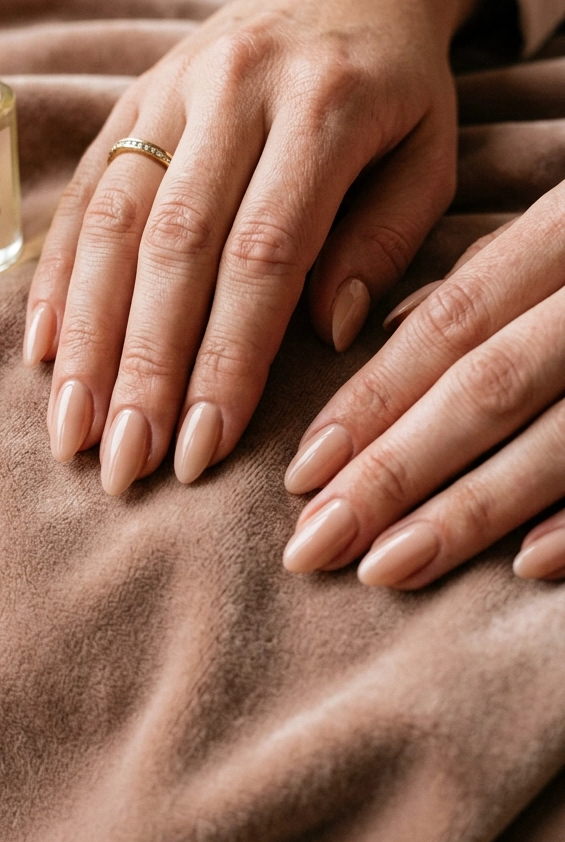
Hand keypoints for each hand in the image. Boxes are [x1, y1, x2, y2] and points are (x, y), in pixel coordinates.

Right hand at [24, 0, 477, 494]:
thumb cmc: (400, 84)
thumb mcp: (430, 154)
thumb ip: (384, 241)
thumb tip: (323, 334)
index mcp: (324, 106)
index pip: (263, 251)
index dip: (227, 356)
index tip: (203, 448)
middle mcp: (233, 90)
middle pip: (174, 243)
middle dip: (143, 364)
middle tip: (123, 462)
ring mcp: (170, 88)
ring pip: (113, 219)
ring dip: (87, 333)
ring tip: (73, 427)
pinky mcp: (132, 98)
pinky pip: (84, 188)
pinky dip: (59, 273)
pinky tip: (45, 348)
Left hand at [282, 185, 564, 585]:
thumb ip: (491, 273)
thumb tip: (383, 333)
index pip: (455, 321)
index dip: (374, 397)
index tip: (302, 469)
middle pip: (492, 384)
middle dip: (396, 469)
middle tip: (314, 544)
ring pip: (563, 434)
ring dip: (472, 509)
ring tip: (388, 567)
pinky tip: (524, 567)